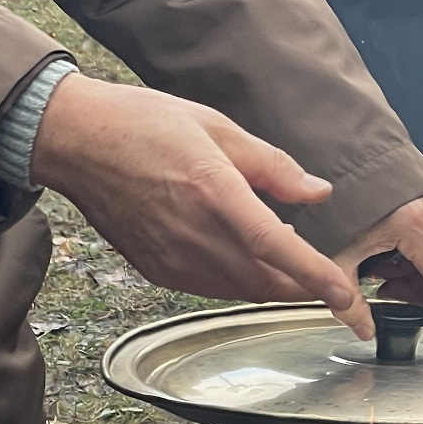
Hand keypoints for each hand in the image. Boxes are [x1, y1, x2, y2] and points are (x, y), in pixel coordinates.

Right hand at [30, 71, 372, 337]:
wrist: (75, 142)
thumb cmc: (143, 124)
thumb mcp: (216, 127)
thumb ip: (272, 165)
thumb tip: (319, 192)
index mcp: (213, 191)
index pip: (276, 245)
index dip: (316, 275)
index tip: (347, 298)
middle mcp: (194, 234)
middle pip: (267, 281)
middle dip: (304, 285)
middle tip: (327, 273)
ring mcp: (174, 259)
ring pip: (243, 290)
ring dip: (273, 281)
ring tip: (281, 249)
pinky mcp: (160, 272)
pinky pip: (215, 288)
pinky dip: (240, 280)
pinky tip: (241, 252)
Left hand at [335, 192, 422, 331]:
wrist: (329, 156)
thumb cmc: (332, 198)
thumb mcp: (337, 257)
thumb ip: (349, 301)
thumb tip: (363, 329)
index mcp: (414, 224)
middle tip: (396, 301)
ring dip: (417, 274)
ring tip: (382, 280)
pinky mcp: (419, 196)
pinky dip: (413, 255)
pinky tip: (384, 260)